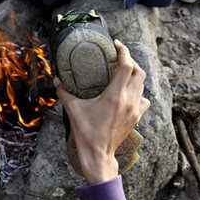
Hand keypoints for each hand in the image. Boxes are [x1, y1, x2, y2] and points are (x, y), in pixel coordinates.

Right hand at [54, 40, 150, 184]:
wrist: (98, 154)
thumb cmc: (86, 132)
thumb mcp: (73, 109)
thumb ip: (64, 93)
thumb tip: (56, 80)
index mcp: (115, 95)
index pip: (127, 66)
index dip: (123, 52)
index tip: (116, 45)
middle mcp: (129, 100)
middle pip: (139, 72)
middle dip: (130, 61)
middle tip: (119, 57)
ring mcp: (135, 109)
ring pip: (142, 84)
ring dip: (135, 75)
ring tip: (123, 72)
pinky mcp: (136, 117)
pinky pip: (144, 99)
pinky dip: (139, 92)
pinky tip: (129, 93)